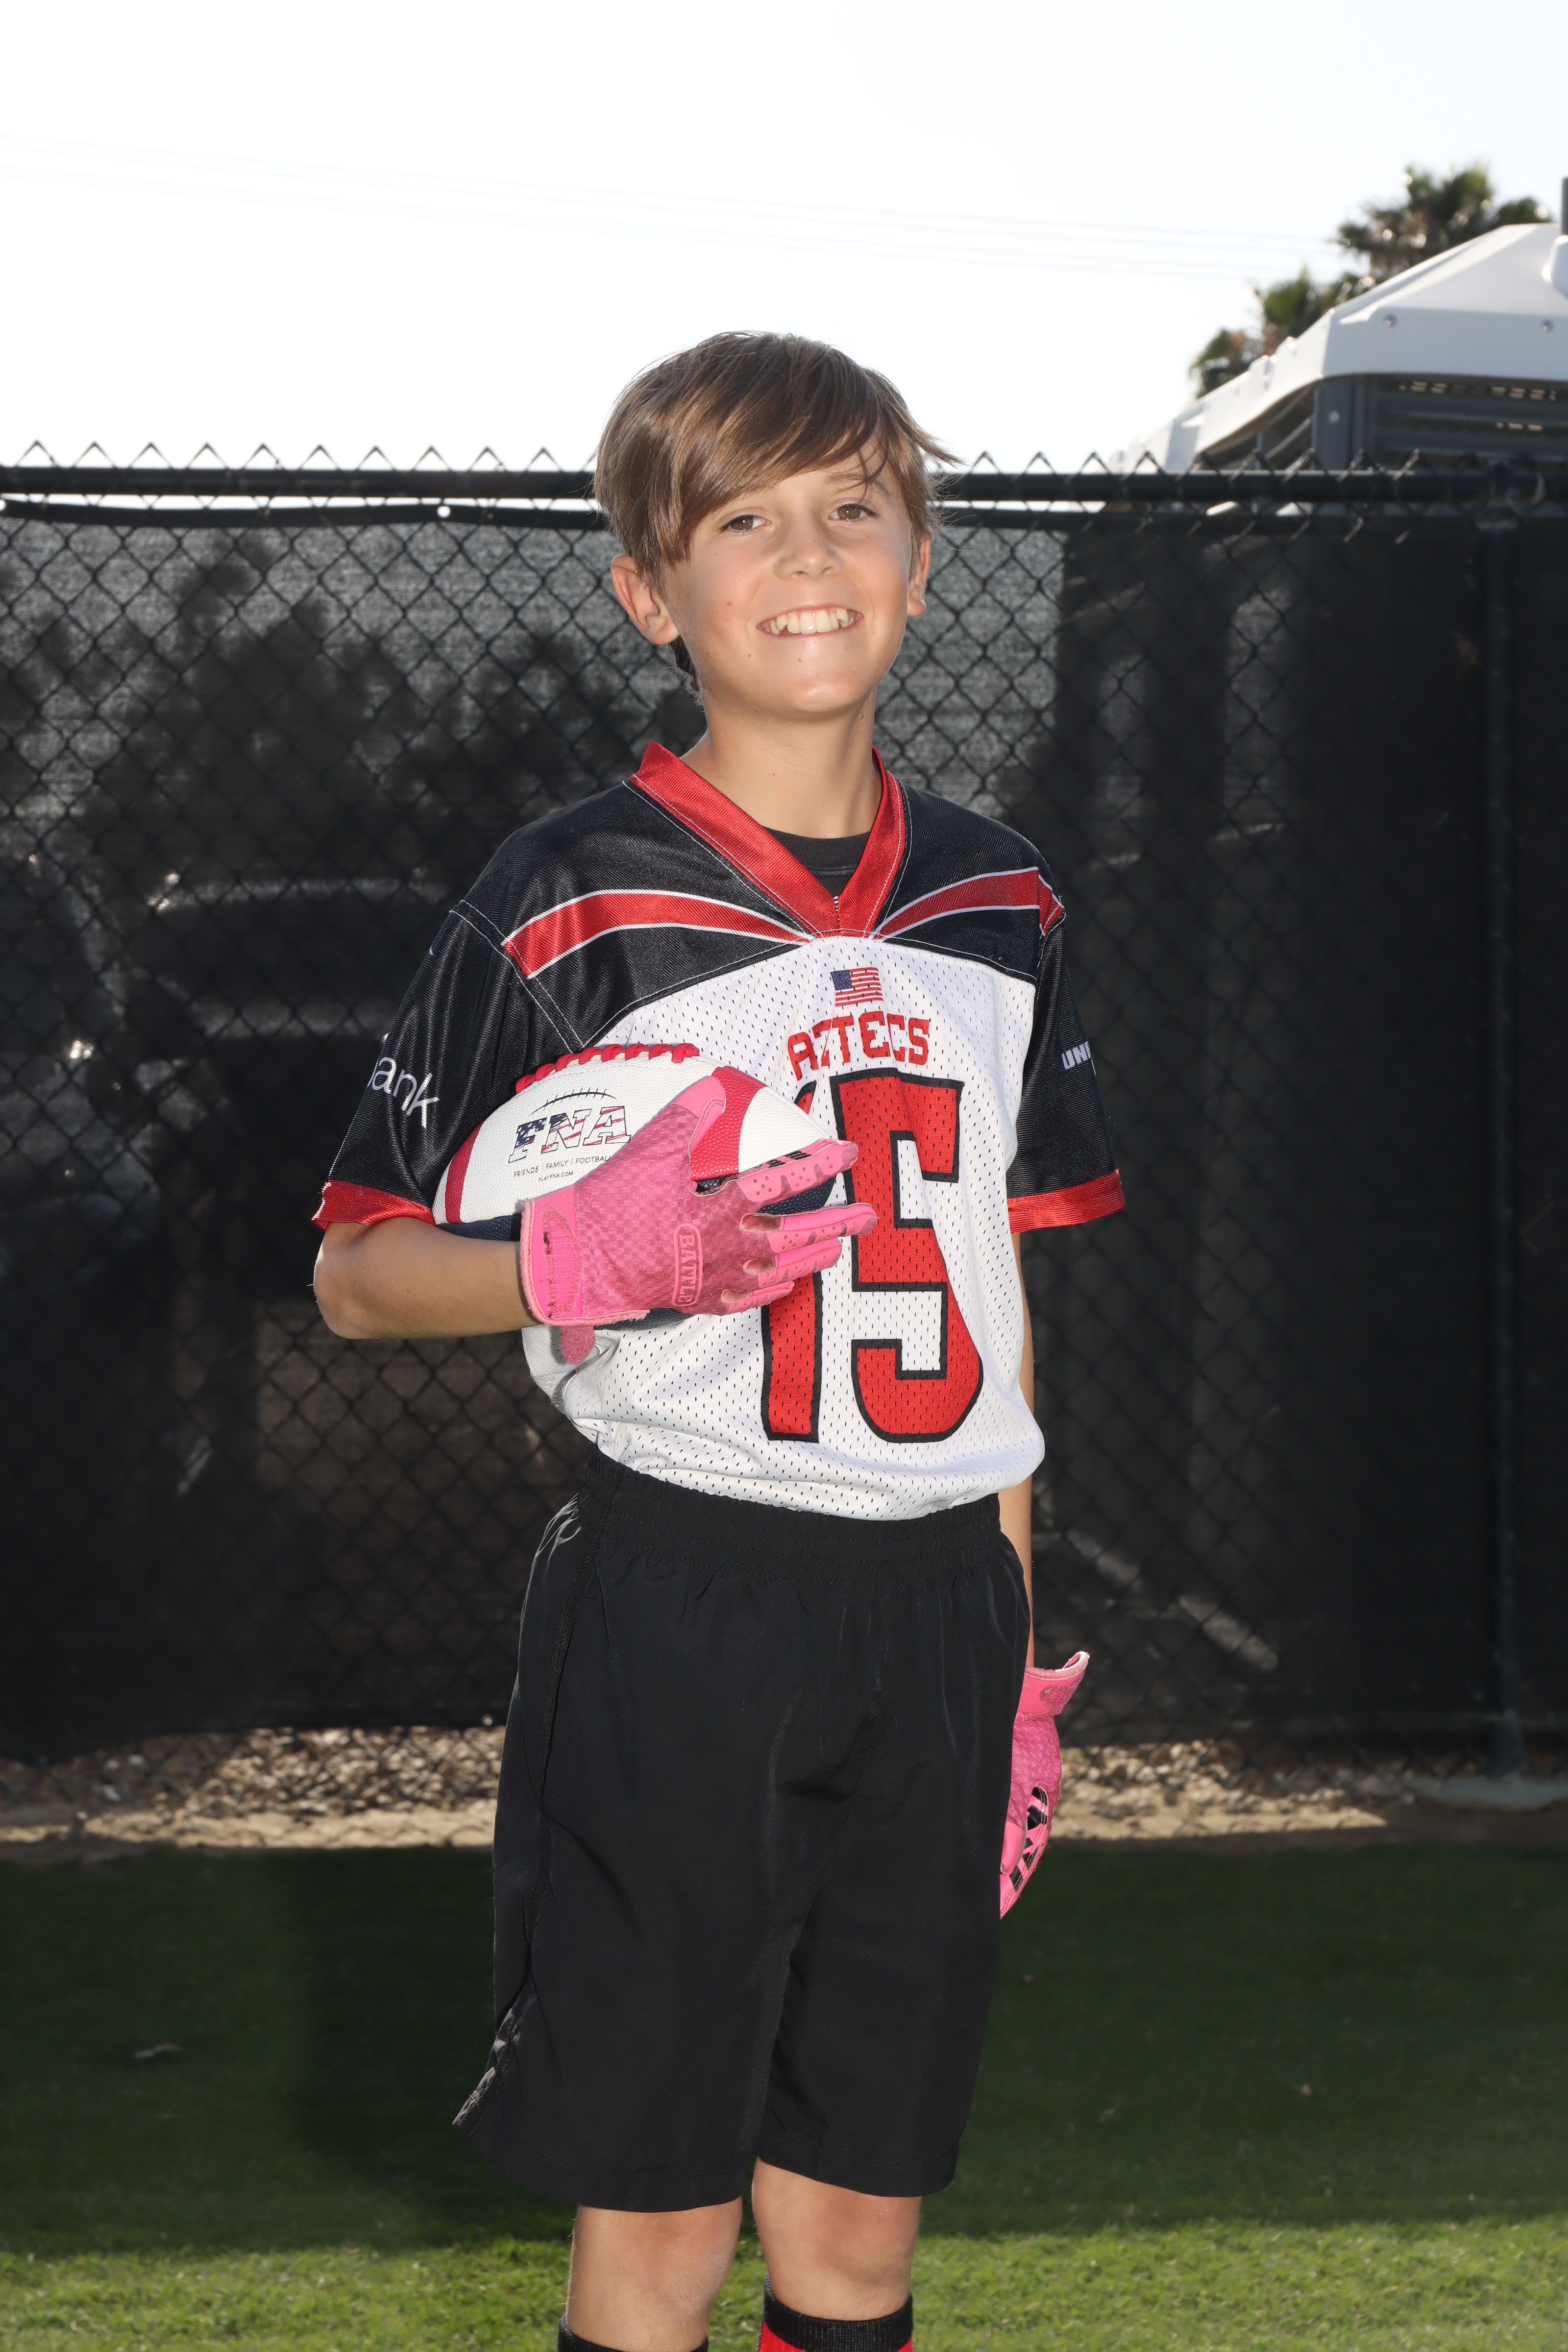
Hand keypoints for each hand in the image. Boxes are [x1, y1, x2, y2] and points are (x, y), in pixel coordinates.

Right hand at [519, 1070, 875, 1361]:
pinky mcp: (700, 1302)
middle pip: (796, 1236)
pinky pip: (749, 1300)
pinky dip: (773, 1290)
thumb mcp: (646, 1152)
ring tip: (840, 1248)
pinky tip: (787, 1283)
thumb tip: (713, 1087)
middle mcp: (725, 1249)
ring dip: (813, 1257)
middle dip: (837, 1224)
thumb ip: (685, 1117)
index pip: (780, 1182)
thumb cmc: (608, 1208)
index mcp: (717, 1210)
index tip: (846, 1153)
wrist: (575, 1266)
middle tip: (869, 1216)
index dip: (817, 1165)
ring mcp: (715, 1280)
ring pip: (780, 1271)